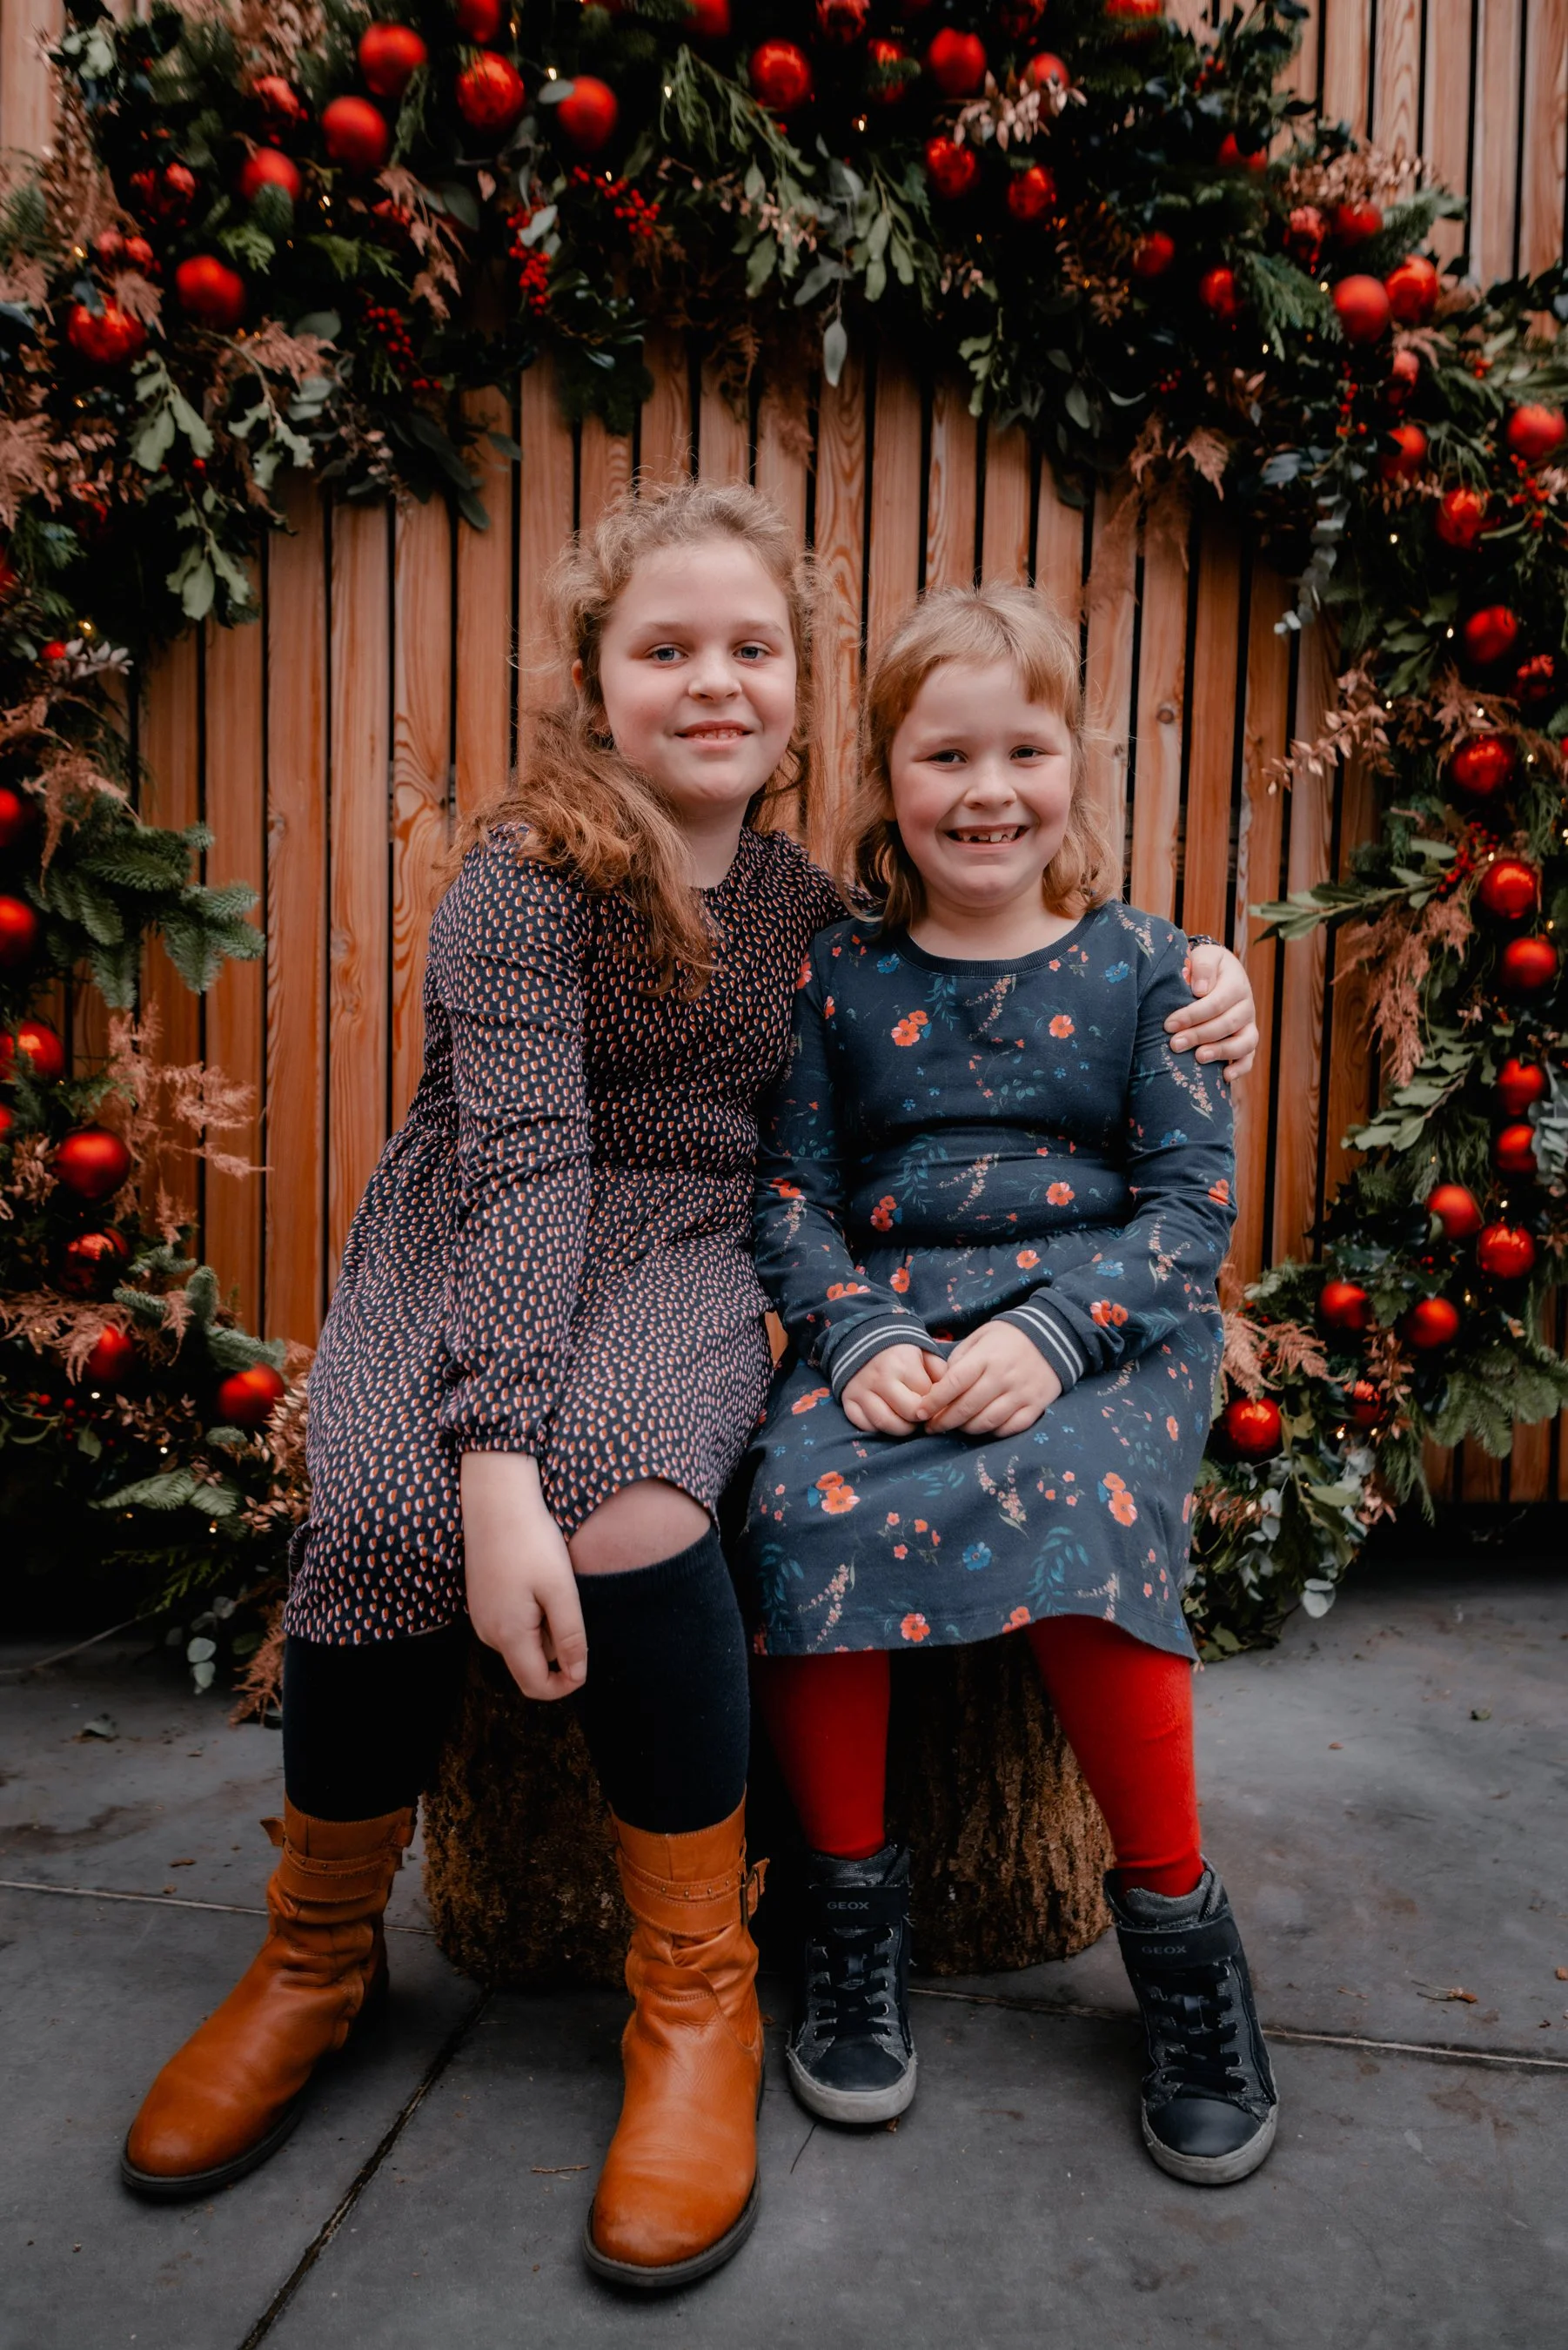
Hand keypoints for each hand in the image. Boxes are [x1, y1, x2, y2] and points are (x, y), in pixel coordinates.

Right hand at [461, 1452, 586, 1700]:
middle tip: (566, 1600)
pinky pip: (512, 1623)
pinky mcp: (480, 1601)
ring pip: (523, 1641)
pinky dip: (531, 1612)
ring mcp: (481, 1617)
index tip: (586, 1660)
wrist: (495, 1501)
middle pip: (531, 1663)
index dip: (565, 1685)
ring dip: (544, 1625)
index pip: (535, 1686)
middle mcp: (488, 1633)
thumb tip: (577, 1676)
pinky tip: (534, 1579)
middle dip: (556, 1645)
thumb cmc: (531, 1542)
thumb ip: (569, 1637)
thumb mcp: (560, 1590)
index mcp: (508, 1635)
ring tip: (550, 1584)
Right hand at [840, 1342, 940, 1436]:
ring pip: (886, 1424)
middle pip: (909, 1414)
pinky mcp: (848, 1401)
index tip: (933, 1400)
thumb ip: (941, 1373)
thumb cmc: (900, 1350)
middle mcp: (880, 1378)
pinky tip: (888, 1418)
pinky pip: (865, 1426)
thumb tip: (951, 1397)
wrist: (863, 1338)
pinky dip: (878, 1428)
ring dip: (901, 1428)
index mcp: (902, 1364)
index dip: (934, 1403)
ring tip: (907, 1420)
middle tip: (922, 1413)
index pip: (926, 1398)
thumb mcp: (924, 1353)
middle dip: (920, 1418)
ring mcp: (861, 1391)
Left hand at [914, 1323, 1061, 1438]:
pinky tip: (983, 1428)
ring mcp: (1021, 1393)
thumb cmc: (1008, 1338)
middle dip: (945, 1421)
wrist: (1053, 1336)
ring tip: (956, 1427)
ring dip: (967, 1429)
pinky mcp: (1036, 1406)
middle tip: (932, 1428)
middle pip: (967, 1407)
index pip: (954, 1383)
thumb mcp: (980, 1337)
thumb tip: (940, 1386)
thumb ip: (959, 1360)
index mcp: (986, 1357)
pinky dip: (994, 1432)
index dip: (934, 1401)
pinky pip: (1011, 1428)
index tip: (921, 1412)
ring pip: (987, 1422)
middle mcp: (1003, 1377)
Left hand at [1168, 941, 1257, 1083]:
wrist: (1219, 972)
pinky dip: (1240, 1069)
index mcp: (1236, 984)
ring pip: (1244, 1043)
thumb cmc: (1204, 967)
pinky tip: (1224, 1077)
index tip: (1169, 1024)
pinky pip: (1249, 1058)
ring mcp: (1249, 1025)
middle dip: (1199, 1036)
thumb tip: (1201, 990)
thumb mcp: (1204, 956)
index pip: (1215, 1003)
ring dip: (1221, 1052)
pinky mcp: (1247, 1040)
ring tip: (1199, 1058)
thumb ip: (1203, 967)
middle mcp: (1246, 1006)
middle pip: (1227, 1025)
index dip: (1192, 1015)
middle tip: (1175, 1045)